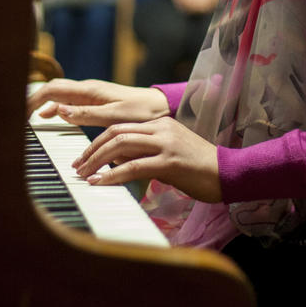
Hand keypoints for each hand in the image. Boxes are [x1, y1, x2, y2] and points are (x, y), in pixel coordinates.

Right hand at [27, 78, 169, 127]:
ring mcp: (89, 95)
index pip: (52, 90)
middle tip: (14, 117)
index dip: (32, 100)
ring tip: (24, 117)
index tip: (18, 115)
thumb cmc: (142, 112)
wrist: (161, 107)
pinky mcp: (94, 102)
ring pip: (57, 95)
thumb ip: (87, 114)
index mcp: (89, 91)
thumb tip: (59, 111)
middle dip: (31, 99)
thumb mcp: (115, 116)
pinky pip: (67, 102)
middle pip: (51, 89)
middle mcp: (86, 89)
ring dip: (40, 103)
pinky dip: (53, 108)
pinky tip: (47, 117)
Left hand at [74, 117, 221, 202]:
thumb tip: (116, 162)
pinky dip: (112, 175)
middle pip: (115, 132)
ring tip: (83, 175)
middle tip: (76, 166)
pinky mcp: (170, 161)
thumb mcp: (168, 154)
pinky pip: (133, 166)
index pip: (120, 126)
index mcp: (160, 123)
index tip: (83, 156)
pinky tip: (100, 183)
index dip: (97, 141)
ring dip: (96, 161)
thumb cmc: (199, 168)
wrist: (229, 173)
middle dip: (91, 149)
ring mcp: (165, 143)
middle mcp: (160, 128)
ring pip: (120, 145)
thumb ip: (145, 153)